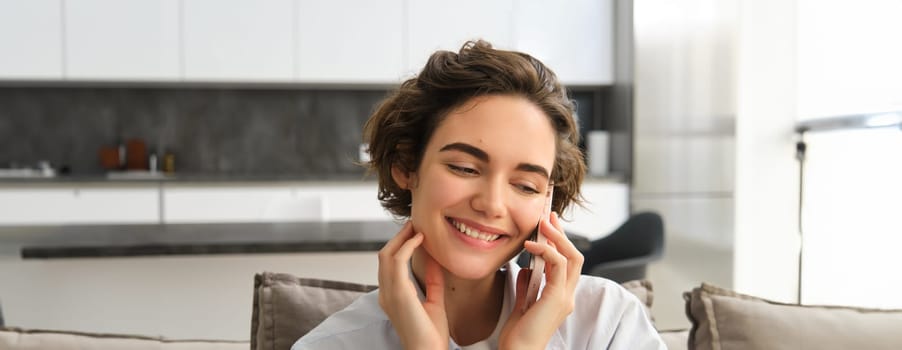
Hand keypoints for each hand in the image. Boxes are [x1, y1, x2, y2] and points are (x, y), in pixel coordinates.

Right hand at [377, 221, 448, 348]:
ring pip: (386, 255)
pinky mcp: (398, 293)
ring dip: (401, 238)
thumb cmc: (432, 335)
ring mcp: (389, 293)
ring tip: (416, 227)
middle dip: (398, 238)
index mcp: (391, 296)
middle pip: (384, 256)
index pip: (389, 265)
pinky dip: (407, 246)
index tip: (415, 234)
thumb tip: (434, 260)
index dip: (399, 246)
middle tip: (414, 224)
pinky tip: (419, 239)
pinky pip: (397, 261)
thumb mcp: (434, 301)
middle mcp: (385, 293)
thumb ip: (433, 281)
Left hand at [499, 212, 583, 348]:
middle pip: (574, 256)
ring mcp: (565, 297)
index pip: (567, 264)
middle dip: (562, 234)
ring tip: (542, 223)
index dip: (559, 243)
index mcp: (560, 297)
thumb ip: (527, 285)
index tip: (547, 226)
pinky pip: (558, 265)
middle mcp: (567, 296)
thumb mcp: (522, 303)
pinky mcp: (557, 298)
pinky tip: (530, 245)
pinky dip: (545, 251)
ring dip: (556, 237)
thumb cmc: (518, 334)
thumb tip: (526, 268)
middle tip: (549, 216)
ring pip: (571, 257)